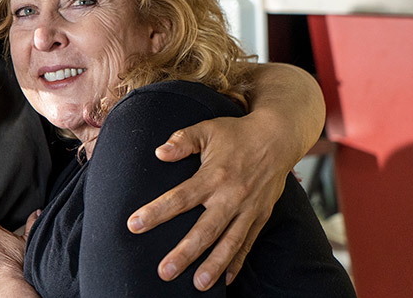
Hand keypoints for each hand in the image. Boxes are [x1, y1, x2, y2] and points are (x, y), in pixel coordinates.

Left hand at [126, 114, 291, 290]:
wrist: (278, 137)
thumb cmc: (237, 133)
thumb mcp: (206, 130)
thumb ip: (182, 141)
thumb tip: (159, 153)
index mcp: (213, 176)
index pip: (180, 198)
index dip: (156, 212)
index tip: (134, 225)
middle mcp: (231, 196)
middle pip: (205, 230)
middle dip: (184, 253)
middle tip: (165, 272)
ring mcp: (248, 209)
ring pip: (229, 243)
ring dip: (214, 265)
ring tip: (199, 285)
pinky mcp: (261, 216)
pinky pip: (248, 243)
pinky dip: (237, 262)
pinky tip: (225, 279)